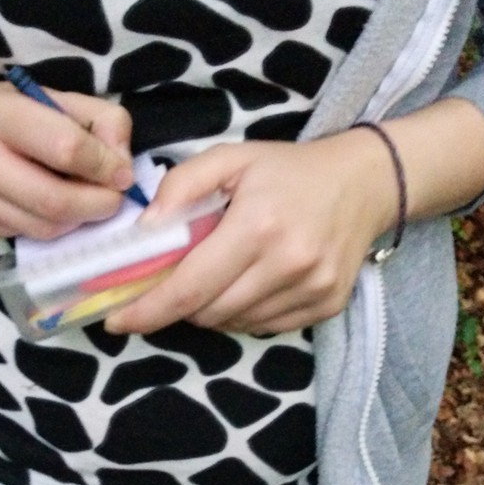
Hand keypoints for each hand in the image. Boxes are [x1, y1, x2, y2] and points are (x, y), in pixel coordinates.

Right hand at [0, 78, 136, 239]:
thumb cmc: (6, 111)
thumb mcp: (54, 98)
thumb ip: (100, 121)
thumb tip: (122, 165)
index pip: (65, 148)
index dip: (104, 166)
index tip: (122, 174)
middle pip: (53, 200)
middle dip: (97, 205)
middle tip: (113, 200)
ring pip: (41, 228)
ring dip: (76, 221)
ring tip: (85, 203)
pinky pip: (23, 236)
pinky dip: (50, 227)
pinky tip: (51, 209)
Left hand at [104, 131, 398, 335]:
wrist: (366, 182)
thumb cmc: (290, 170)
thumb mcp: (232, 158)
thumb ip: (183, 184)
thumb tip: (146, 229)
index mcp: (259, 226)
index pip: (190, 287)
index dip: (148, 310)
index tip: (117, 321)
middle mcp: (288, 264)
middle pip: (208, 312)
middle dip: (177, 306)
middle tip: (167, 285)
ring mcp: (311, 290)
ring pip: (233, 323)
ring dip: (209, 310)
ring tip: (216, 275)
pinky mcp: (325, 306)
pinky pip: (263, 327)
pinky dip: (241, 314)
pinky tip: (246, 283)